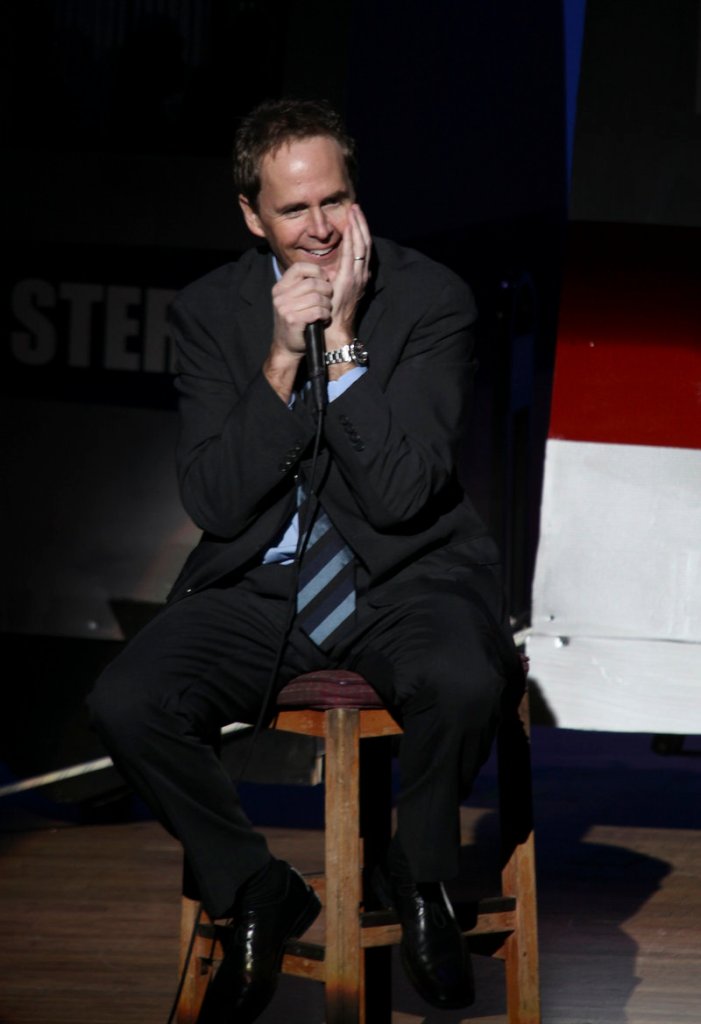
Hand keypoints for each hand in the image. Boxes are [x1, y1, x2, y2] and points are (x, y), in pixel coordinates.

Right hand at [264, 263, 332, 401]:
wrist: (287, 347)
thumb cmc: (296, 322)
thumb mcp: (293, 300)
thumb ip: (303, 286)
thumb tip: (325, 273)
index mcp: (280, 287)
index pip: (299, 267)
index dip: (316, 271)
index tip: (324, 280)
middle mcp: (280, 296)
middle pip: (312, 282)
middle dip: (326, 290)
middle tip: (329, 299)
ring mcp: (285, 308)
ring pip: (317, 297)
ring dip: (327, 305)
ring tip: (326, 311)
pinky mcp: (293, 320)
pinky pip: (317, 311)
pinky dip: (325, 315)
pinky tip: (324, 319)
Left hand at [326, 205, 371, 346]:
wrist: (336, 329)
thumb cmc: (333, 312)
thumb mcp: (338, 290)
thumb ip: (339, 277)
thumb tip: (333, 267)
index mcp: (360, 276)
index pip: (362, 249)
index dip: (360, 231)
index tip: (355, 217)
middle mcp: (362, 274)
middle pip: (365, 243)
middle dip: (361, 223)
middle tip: (356, 207)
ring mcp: (357, 276)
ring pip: (361, 245)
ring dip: (358, 226)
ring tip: (354, 211)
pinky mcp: (350, 279)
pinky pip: (353, 254)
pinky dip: (353, 238)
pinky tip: (349, 227)